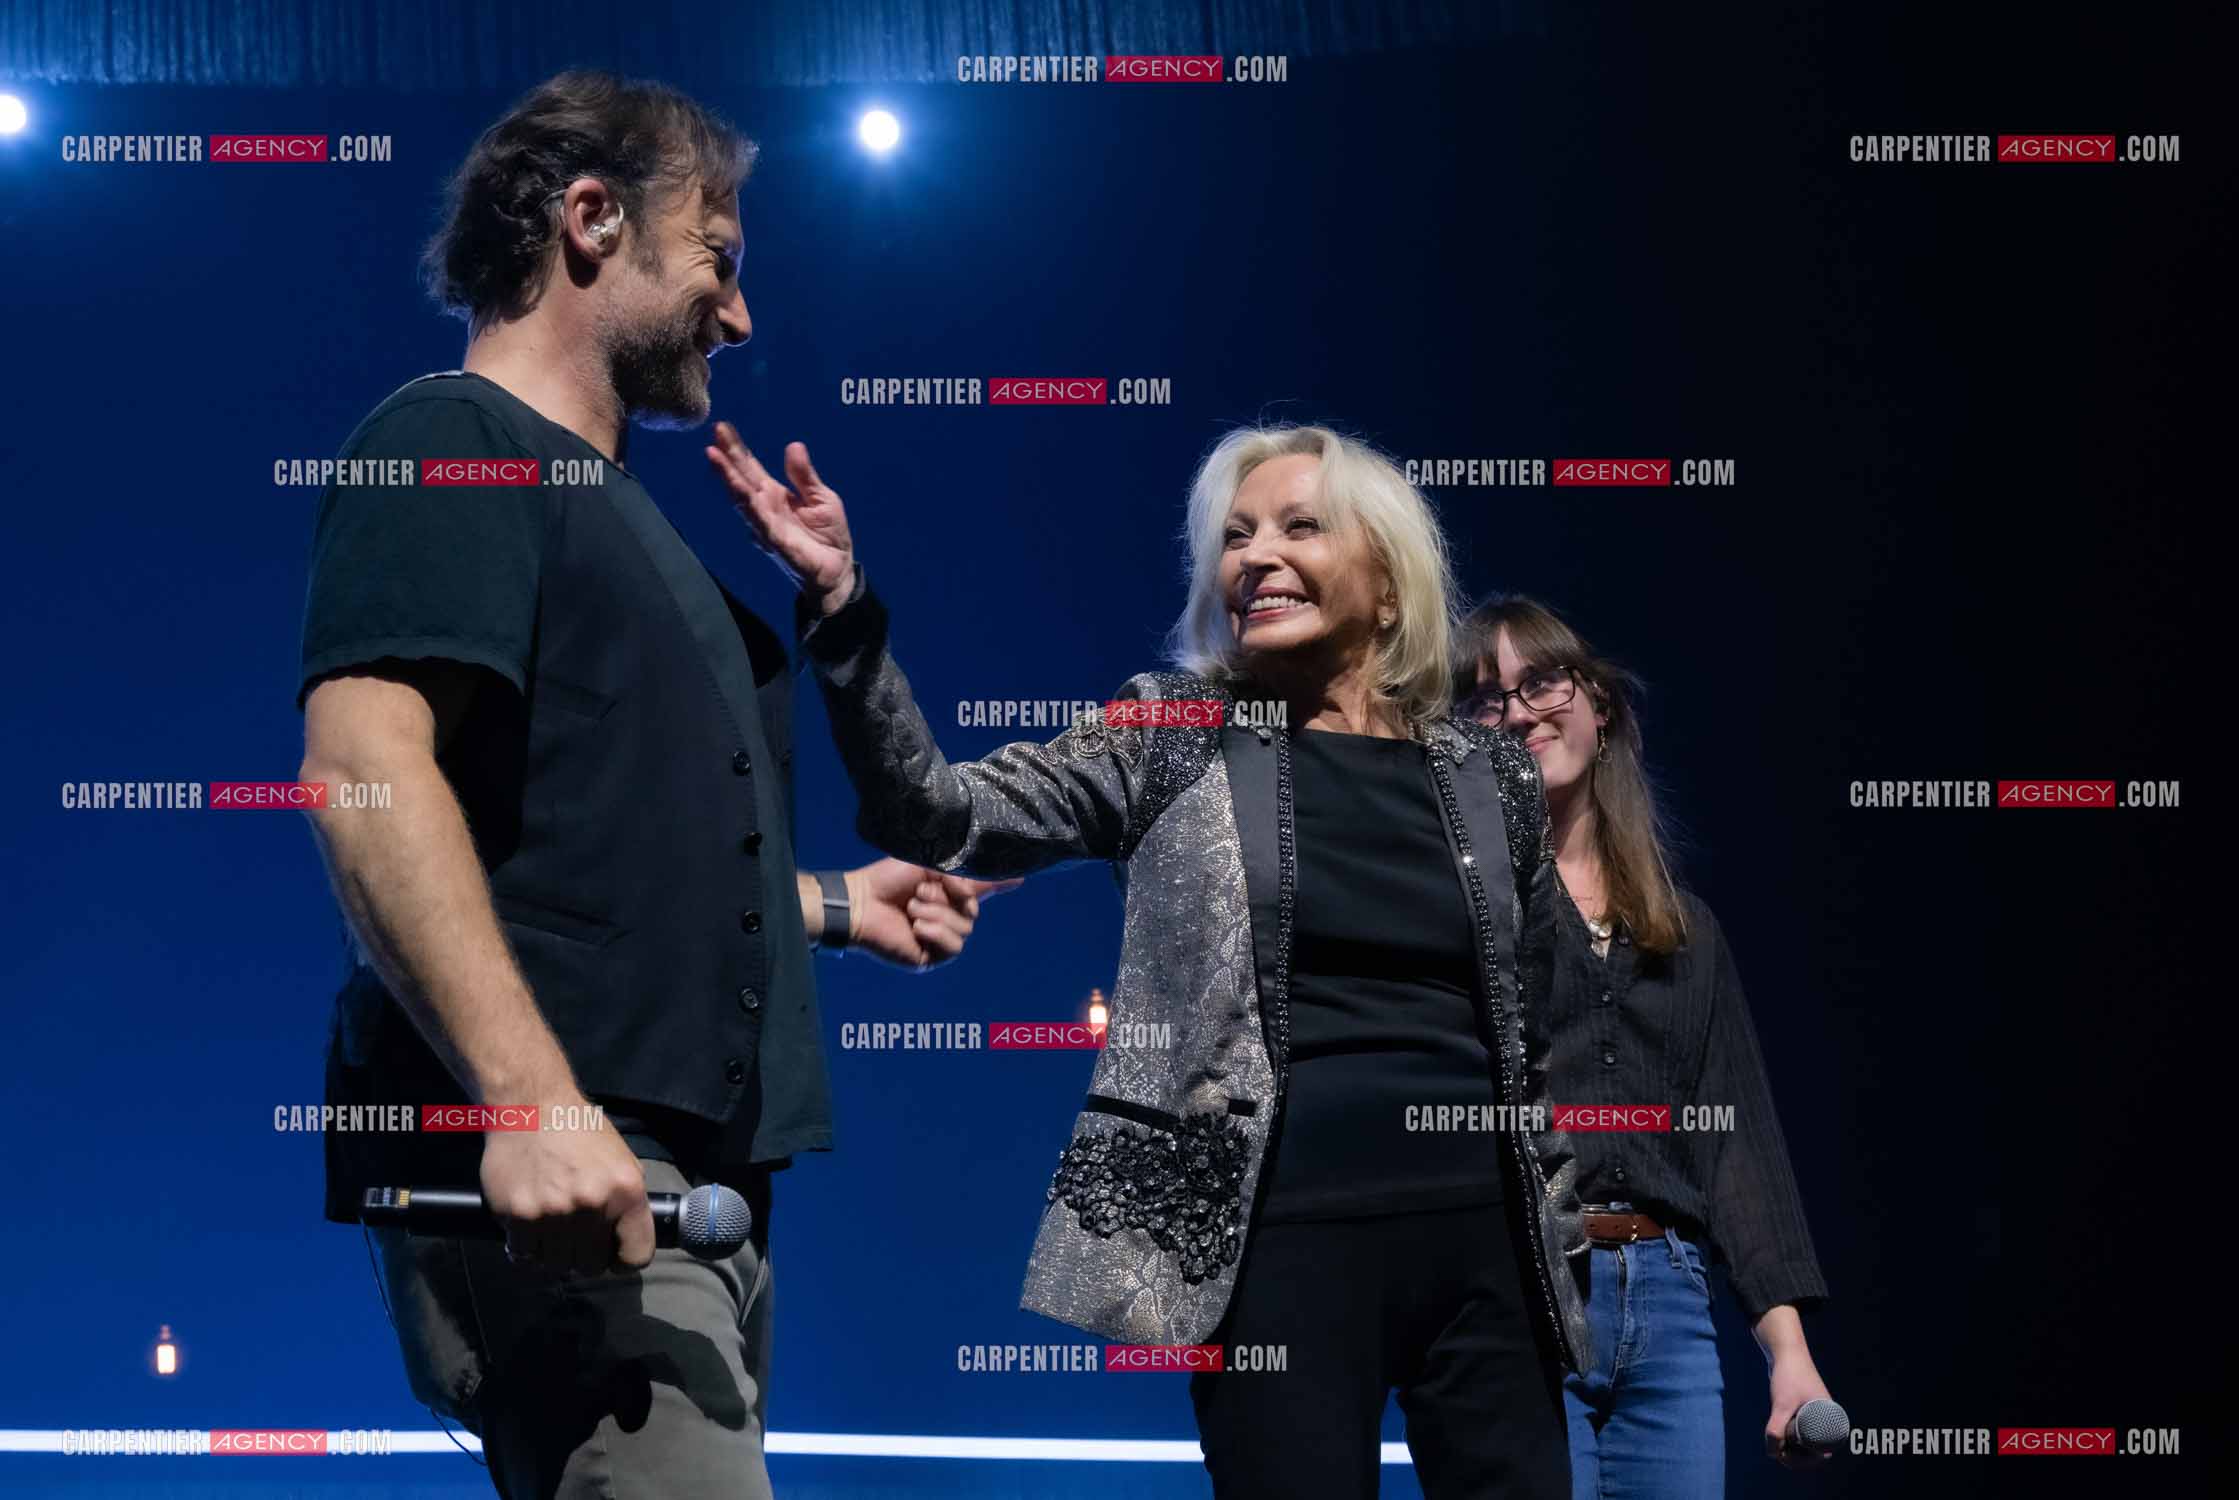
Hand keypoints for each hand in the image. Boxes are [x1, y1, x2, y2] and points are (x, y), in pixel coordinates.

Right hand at [478, 1101, 654, 1276]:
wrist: (530, 1106)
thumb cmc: (579, 1130)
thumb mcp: (621, 1160)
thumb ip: (627, 1201)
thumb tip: (625, 1240)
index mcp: (625, 1191)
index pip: (636, 1257)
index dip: (623, 1260)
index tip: (612, 1254)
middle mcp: (592, 1205)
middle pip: (591, 1267)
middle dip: (585, 1257)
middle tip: (575, 1238)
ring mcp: (553, 1213)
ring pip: (556, 1266)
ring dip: (553, 1254)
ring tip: (551, 1230)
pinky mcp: (519, 1215)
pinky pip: (524, 1256)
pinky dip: (526, 1249)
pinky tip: (528, 1229)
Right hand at [705, 426, 855, 612]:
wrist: (839, 569)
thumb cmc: (829, 534)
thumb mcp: (822, 496)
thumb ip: (804, 475)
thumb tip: (793, 445)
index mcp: (775, 494)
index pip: (751, 468)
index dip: (737, 449)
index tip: (722, 428)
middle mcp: (765, 508)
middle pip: (742, 479)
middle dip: (728, 458)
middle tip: (715, 433)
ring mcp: (768, 526)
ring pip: (744, 500)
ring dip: (730, 479)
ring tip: (715, 457)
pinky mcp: (778, 544)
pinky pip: (762, 524)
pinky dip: (751, 509)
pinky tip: (742, 493)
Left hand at [845, 858, 1020, 969]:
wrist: (861, 903)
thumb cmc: (887, 880)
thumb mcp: (928, 868)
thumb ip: (958, 875)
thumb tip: (983, 888)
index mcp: (946, 892)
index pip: (981, 889)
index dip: (1001, 883)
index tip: (1021, 877)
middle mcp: (946, 916)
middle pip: (974, 911)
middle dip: (948, 897)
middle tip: (919, 893)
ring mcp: (939, 938)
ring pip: (965, 928)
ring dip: (937, 914)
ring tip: (912, 909)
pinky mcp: (931, 957)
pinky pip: (954, 946)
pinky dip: (936, 932)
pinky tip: (917, 927)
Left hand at [1764, 1351, 1834, 1467]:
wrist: (1785, 1351)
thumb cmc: (1789, 1376)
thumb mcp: (1782, 1405)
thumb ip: (1775, 1428)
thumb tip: (1772, 1454)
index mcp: (1831, 1420)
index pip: (1822, 1453)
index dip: (1805, 1462)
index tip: (1786, 1458)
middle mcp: (1825, 1418)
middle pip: (1813, 1450)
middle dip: (1796, 1456)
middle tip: (1778, 1454)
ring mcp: (1813, 1413)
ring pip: (1804, 1440)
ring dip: (1791, 1447)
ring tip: (1775, 1447)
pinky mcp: (1802, 1408)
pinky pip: (1798, 1430)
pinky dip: (1788, 1437)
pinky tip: (1777, 1439)